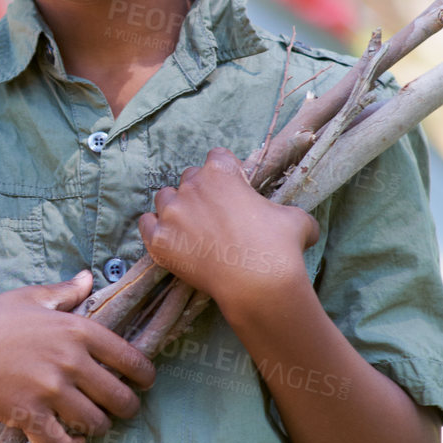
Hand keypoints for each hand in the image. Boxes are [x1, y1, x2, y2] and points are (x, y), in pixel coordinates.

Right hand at [0, 270, 154, 442]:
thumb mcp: (29, 298)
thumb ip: (65, 291)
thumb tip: (89, 278)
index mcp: (76, 330)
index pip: (129, 358)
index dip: (144, 375)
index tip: (144, 383)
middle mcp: (70, 361)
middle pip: (119, 397)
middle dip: (125, 407)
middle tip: (120, 408)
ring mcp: (51, 391)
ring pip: (96, 423)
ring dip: (98, 427)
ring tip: (92, 423)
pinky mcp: (31, 416)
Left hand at [138, 148, 318, 322]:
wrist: (258, 285)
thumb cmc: (279, 247)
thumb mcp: (297, 219)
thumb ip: (287, 211)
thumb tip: (296, 222)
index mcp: (221, 172)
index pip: (217, 157)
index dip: (227, 173)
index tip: (233, 189)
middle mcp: (192, 185)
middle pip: (190, 177)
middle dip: (201, 191)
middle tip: (215, 215)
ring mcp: (172, 213)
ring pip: (165, 198)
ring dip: (176, 207)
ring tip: (191, 227)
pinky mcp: (158, 240)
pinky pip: (145, 223)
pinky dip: (154, 228)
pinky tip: (169, 237)